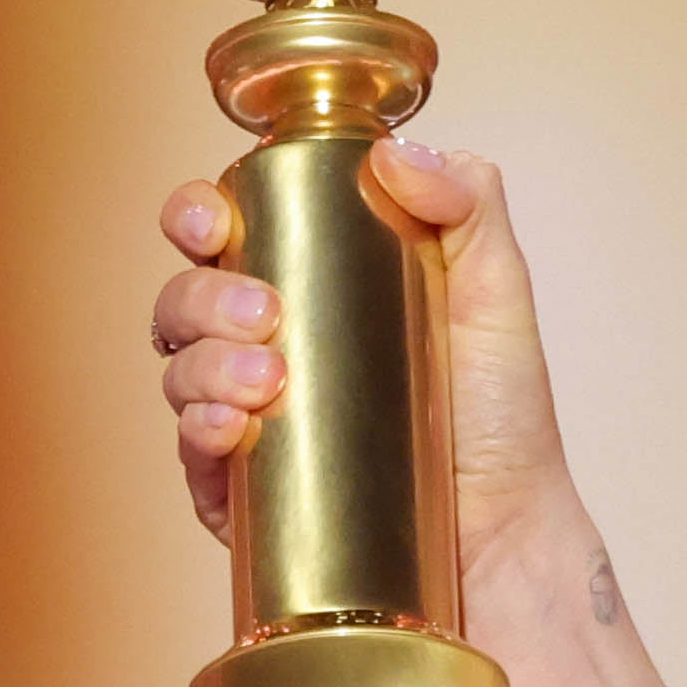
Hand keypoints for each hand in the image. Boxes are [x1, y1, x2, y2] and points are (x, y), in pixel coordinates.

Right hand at [148, 138, 584, 573]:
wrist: (506, 532)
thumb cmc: (501, 414)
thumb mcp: (498, 292)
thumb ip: (469, 203)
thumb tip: (395, 153)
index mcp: (312, 285)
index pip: (228, 233)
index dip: (200, 215)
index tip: (214, 219)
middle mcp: (267, 346)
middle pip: (186, 299)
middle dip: (202, 294)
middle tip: (261, 311)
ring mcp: (250, 418)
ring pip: (180, 372)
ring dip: (203, 363)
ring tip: (268, 377)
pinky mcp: (243, 491)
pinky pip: (192, 456)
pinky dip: (197, 432)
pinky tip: (230, 427)